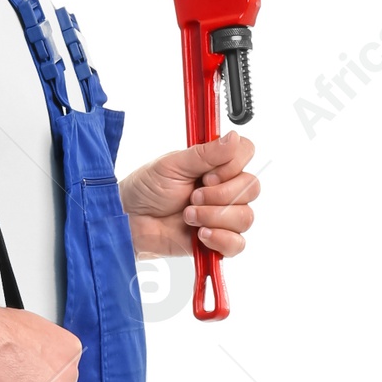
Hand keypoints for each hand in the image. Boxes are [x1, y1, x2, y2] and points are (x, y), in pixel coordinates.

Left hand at [119, 130, 258, 262]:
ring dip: (214, 216)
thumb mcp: (173, 165)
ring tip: (188, 215)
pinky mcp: (217, 241)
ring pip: (245, 216)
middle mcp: (224, 188)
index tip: (207, 174)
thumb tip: (234, 137)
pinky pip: (238, 244)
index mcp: (216, 165)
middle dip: (220, 194)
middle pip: (251, 187)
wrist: (130, 220)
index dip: (233, 165)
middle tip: (192, 197)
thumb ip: (206, 153)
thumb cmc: (147, 189)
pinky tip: (201, 234)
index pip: (247, 153)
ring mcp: (222, 215)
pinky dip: (221, 239)